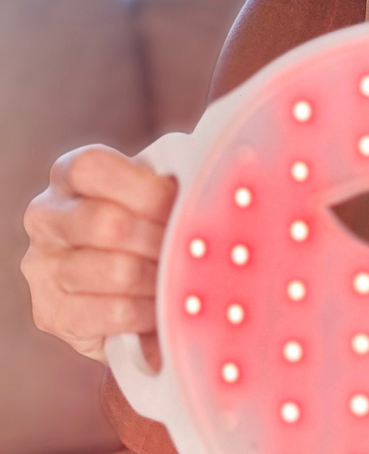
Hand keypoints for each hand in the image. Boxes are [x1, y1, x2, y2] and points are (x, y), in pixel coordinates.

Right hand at [21, 145, 176, 364]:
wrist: (123, 283)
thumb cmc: (147, 220)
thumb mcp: (155, 188)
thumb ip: (173, 176)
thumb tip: (215, 172)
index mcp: (69, 174)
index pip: (91, 168)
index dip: (143, 188)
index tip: (182, 202)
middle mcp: (45, 216)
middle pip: (106, 223)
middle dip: (161, 238)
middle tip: (192, 246)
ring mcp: (41, 267)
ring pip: (114, 270)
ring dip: (160, 276)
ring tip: (185, 276)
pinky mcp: (50, 313)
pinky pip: (111, 312)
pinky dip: (148, 310)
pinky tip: (166, 305)